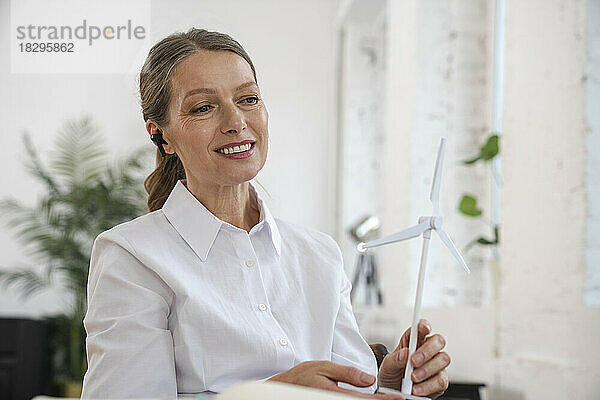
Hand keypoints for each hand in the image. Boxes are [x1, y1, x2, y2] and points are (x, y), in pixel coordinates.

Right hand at [267, 360, 405, 398]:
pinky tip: (369, 398)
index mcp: (335, 394)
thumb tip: (369, 379)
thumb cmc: (302, 376)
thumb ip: (347, 373)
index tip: (399, 399)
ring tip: (386, 398)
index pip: (365, 398)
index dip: (384, 399)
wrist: (284, 388)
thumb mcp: (324, 367)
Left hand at [377, 319, 449, 398]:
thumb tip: (405, 353)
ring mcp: (437, 365)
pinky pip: (441, 381)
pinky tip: (417, 389)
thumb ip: (395, 359)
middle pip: (438, 341)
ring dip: (427, 369)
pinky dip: (428, 385)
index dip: (424, 325)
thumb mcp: (388, 366)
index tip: (423, 327)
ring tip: (413, 378)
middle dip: (427, 350)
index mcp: (414, 341)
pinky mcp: (441, 381)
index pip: (422, 329)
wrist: (395, 392)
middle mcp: (429, 351)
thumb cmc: (392, 374)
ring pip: (443, 359)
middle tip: (413, 361)